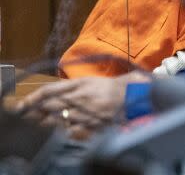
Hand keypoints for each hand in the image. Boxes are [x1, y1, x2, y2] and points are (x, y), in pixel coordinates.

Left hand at [17, 72, 148, 138]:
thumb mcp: (88, 82)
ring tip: (35, 126)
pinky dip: (61, 131)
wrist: (131, 95)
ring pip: (57, 119)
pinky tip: (56, 132)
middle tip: (23, 117)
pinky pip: (70, 130)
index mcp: (80, 84)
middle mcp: (80, 97)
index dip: (34, 98)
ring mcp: (85, 111)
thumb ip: (70, 88)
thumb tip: (49, 96)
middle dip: (35, 112)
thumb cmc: (109, 88)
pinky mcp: (91, 124)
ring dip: (44, 123)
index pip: (50, 90)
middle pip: (50, 106)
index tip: (23, 104)